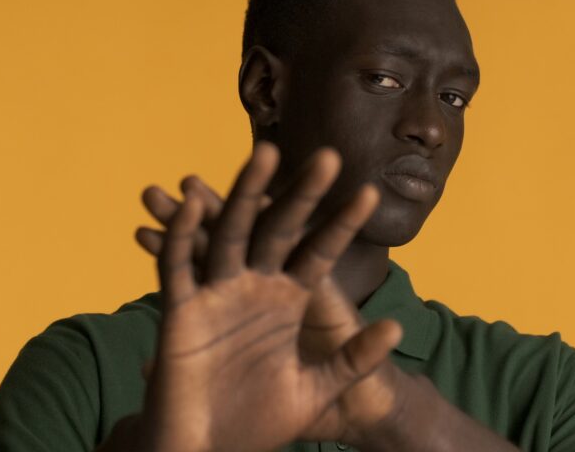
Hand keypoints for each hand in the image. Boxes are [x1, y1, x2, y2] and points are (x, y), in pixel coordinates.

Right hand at [133, 142, 401, 451]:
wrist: (210, 450)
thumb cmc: (262, 420)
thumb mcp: (319, 388)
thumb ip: (355, 359)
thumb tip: (396, 329)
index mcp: (289, 298)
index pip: (320, 251)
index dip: (343, 224)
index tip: (371, 194)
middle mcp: (255, 286)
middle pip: (279, 228)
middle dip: (302, 194)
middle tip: (328, 156)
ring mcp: (217, 293)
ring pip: (231, 232)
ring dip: (244, 194)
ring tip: (263, 153)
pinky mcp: (180, 310)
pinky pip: (178, 266)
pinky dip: (183, 236)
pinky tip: (193, 205)